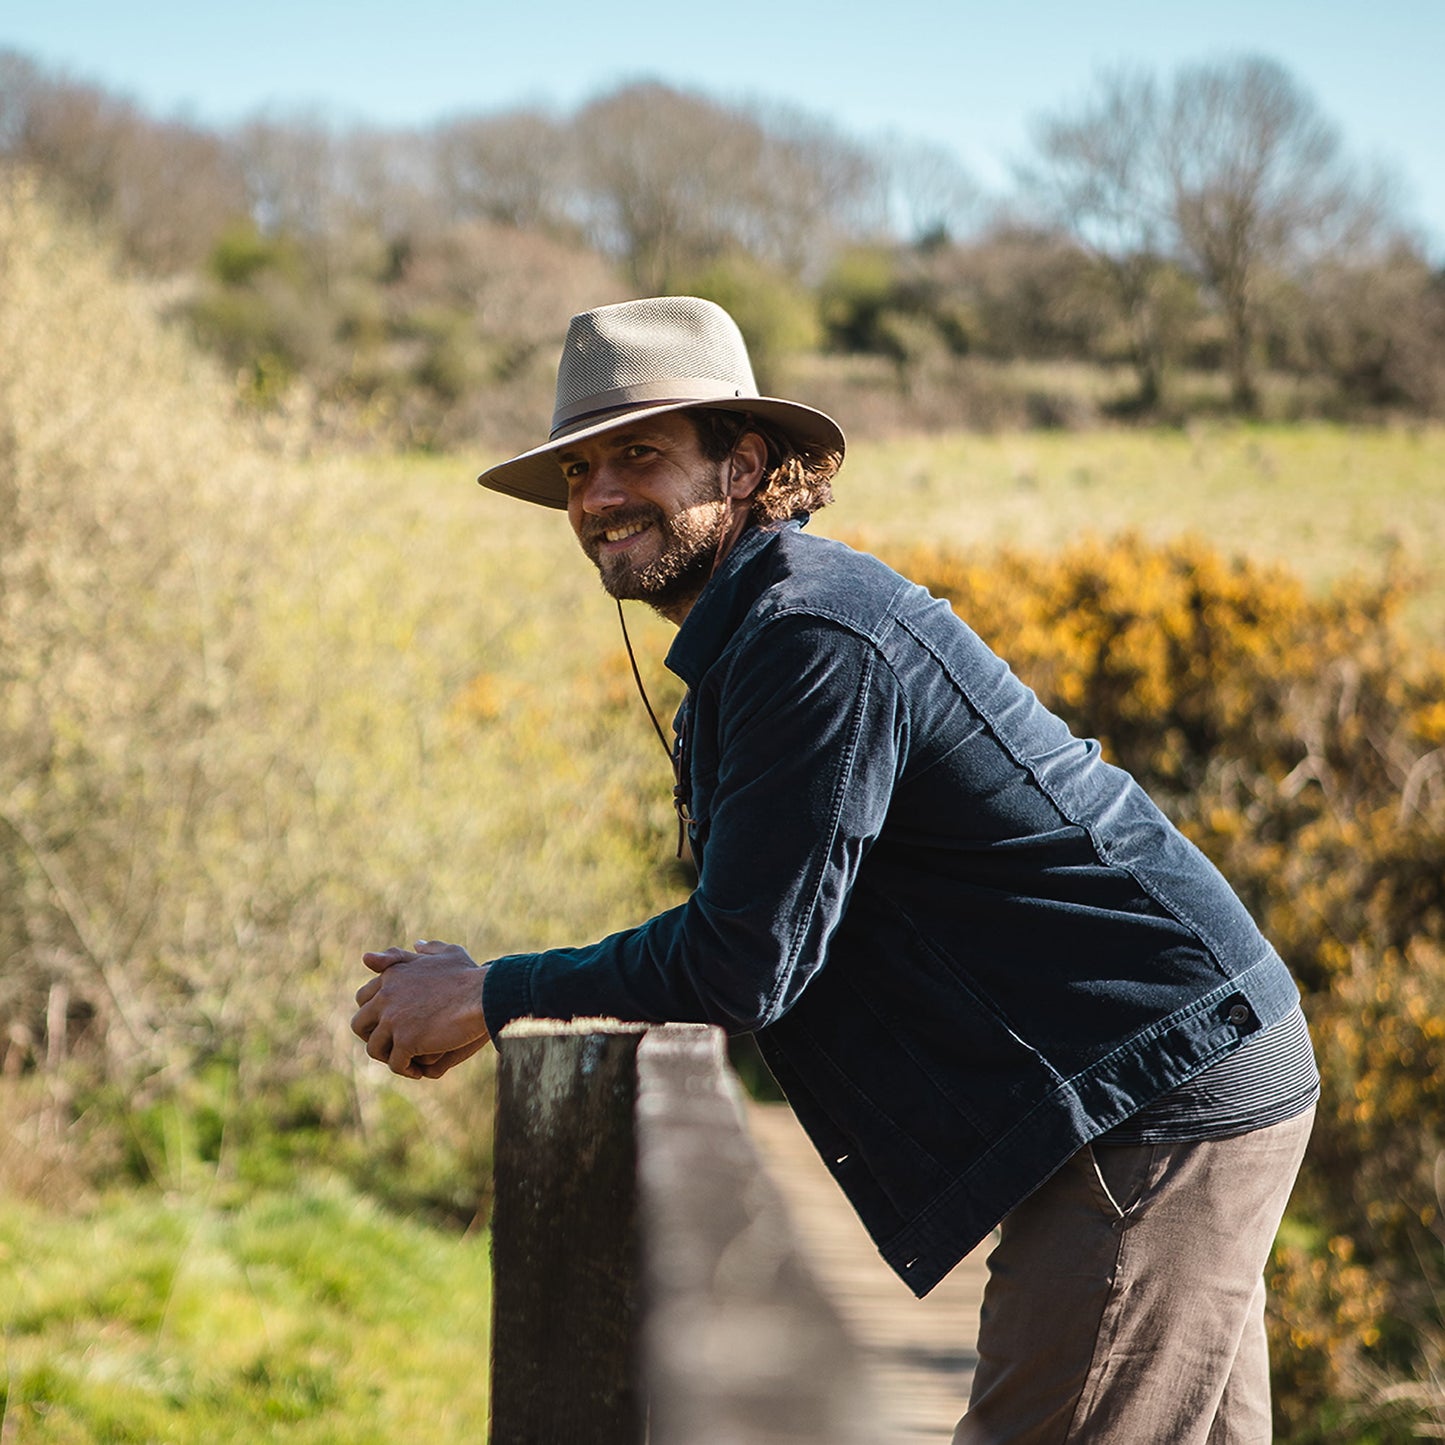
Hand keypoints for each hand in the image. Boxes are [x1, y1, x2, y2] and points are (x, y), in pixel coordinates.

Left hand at [351, 940, 490, 1078]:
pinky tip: (417, 1071)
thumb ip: (430, 950)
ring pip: (374, 1048)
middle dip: (373, 1037)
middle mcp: (386, 995)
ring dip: (388, 1057)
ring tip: (406, 1062)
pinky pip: (395, 1063)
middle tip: (392, 1046)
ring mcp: (394, 1019)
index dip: (373, 1014)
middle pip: (359, 1024)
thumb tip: (417, 944)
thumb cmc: (471, 976)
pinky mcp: (406, 1040)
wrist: (483, 995)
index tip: (388, 1024)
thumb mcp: (449, 954)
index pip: (362, 998)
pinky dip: (405, 1069)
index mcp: (392, 975)